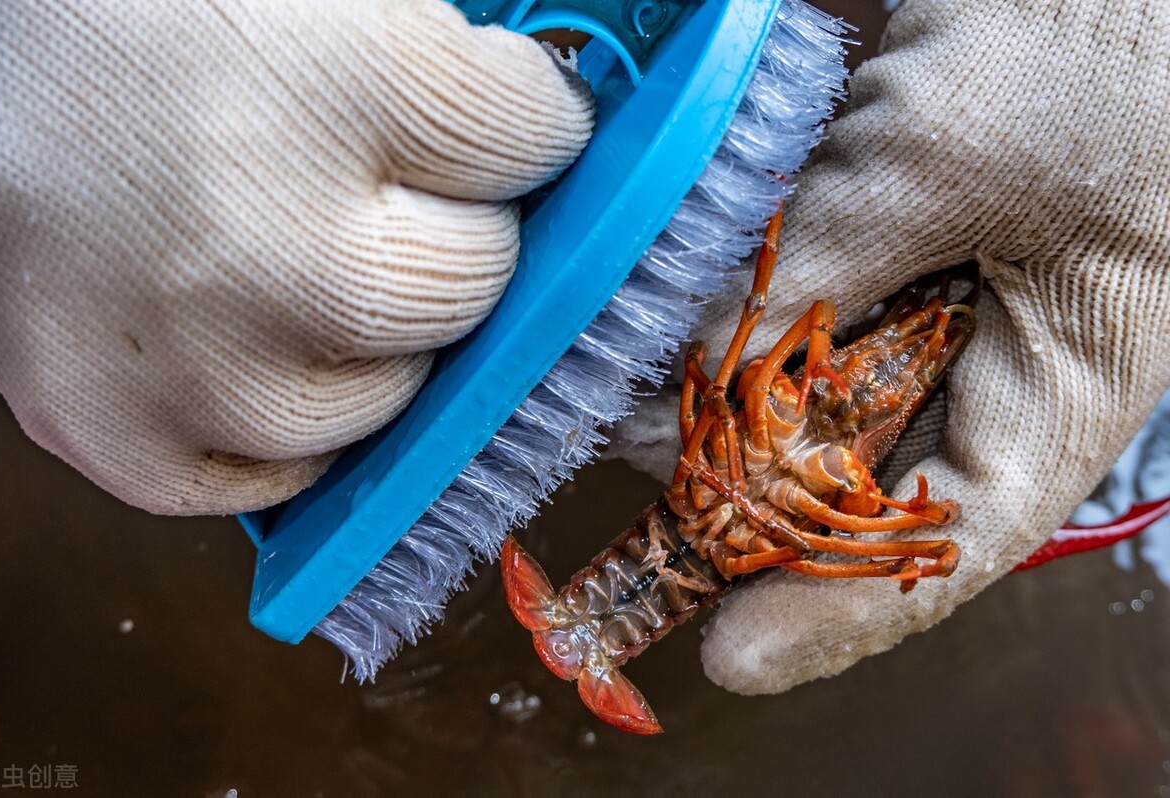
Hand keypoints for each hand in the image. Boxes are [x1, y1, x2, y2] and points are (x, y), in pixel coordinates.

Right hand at [0, 0, 592, 513]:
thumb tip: (556, 111)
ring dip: (375, 342)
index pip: (533, 137)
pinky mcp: (113, 434)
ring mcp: (189, 363)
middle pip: (473, 285)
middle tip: (396, 198)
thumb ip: (444, 51)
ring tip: (299, 270)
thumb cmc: (136, 1)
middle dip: (459, 235)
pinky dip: (284, 422)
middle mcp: (268, 245)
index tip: (505, 117)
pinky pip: (273, 475)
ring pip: (385, 401)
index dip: (530, 123)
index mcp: (334, 78)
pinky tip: (250, 346)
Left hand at [610, 0, 1169, 693]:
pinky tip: (672, 339)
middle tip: (650, 528)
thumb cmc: (1095, 44)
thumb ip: (821, 275)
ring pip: (827, 409)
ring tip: (633, 428)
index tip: (733, 656)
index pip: (948, 545)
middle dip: (756, 516)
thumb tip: (702, 374)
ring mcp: (946, 310)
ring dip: (729, 423)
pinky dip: (740, 335)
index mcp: (1061, 388)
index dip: (842, 614)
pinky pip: (812, 321)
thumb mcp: (944, 165)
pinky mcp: (898, 251)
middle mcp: (998, 368)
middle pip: (871, 489)